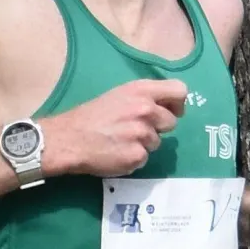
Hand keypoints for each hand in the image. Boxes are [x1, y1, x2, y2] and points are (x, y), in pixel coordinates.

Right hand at [41, 79, 186, 177]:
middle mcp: (145, 110)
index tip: (170, 111)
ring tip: (121, 140)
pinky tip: (117, 152)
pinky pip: (144, 158)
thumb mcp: (119, 95)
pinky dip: (133, 158)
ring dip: (143, 143)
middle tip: (135, 128)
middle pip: (171, 122)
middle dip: (158, 127)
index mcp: (141, 90)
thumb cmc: (93, 115)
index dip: (177, 104)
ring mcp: (142, 134)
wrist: (69, 139)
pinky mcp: (137, 156)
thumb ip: (145, 97)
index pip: (180, 91)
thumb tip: (168, 106)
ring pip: (157, 142)